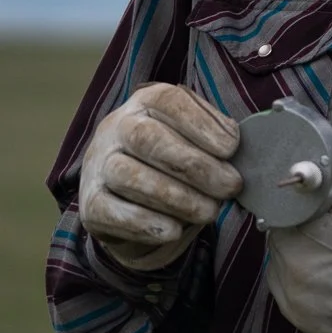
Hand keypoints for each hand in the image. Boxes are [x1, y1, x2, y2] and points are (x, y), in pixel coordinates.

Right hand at [78, 83, 240, 270]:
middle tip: (231, 186)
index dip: (203, 124)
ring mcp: (98, 165)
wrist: (128, 191)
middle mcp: (116, 128)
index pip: (169, 101)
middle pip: (149, 139)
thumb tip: (240, 146)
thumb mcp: (196, 134)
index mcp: (146, 102)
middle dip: (196, 166)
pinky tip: (174, 230)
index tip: (232, 148)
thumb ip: (218, 134)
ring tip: (209, 211)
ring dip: (177, 198)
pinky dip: (145, 223)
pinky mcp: (89, 204)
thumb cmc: (174, 154)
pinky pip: (111, 212)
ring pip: (129, 176)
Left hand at [265, 83, 331, 332]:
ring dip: (310, 244)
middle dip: (312, 216)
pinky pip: (295, 284)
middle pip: (287, 224)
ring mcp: (289, 296)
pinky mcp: (298, 318)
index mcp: (302, 227)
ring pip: (289, 254)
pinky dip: (314, 274)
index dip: (309, 191)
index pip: (286, 197)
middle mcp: (284, 265)